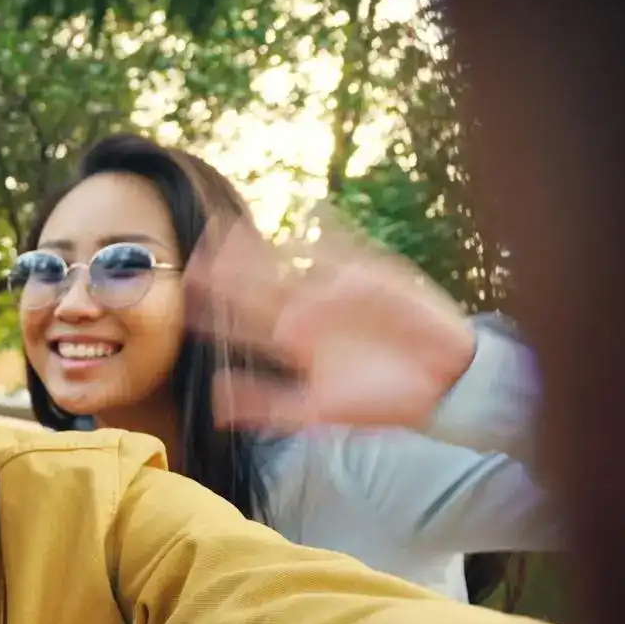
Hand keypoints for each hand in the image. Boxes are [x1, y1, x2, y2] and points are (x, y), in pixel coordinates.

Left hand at [185, 205, 477, 432]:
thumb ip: (265, 405)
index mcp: (293, 342)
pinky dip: (331, 233)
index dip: (214, 305)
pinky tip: (311, 211)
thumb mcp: (316, 412)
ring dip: (265, 247)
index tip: (184, 289)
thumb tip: (214, 401)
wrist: (441, 388)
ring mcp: (338, 292)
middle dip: (229, 267)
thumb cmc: (379, 403)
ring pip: (293, 263)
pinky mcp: (374, 278)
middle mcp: (309, 312)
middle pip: (260, 284)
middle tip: (196, 247)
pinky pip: (350, 252)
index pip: (245, 320)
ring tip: (235, 228)